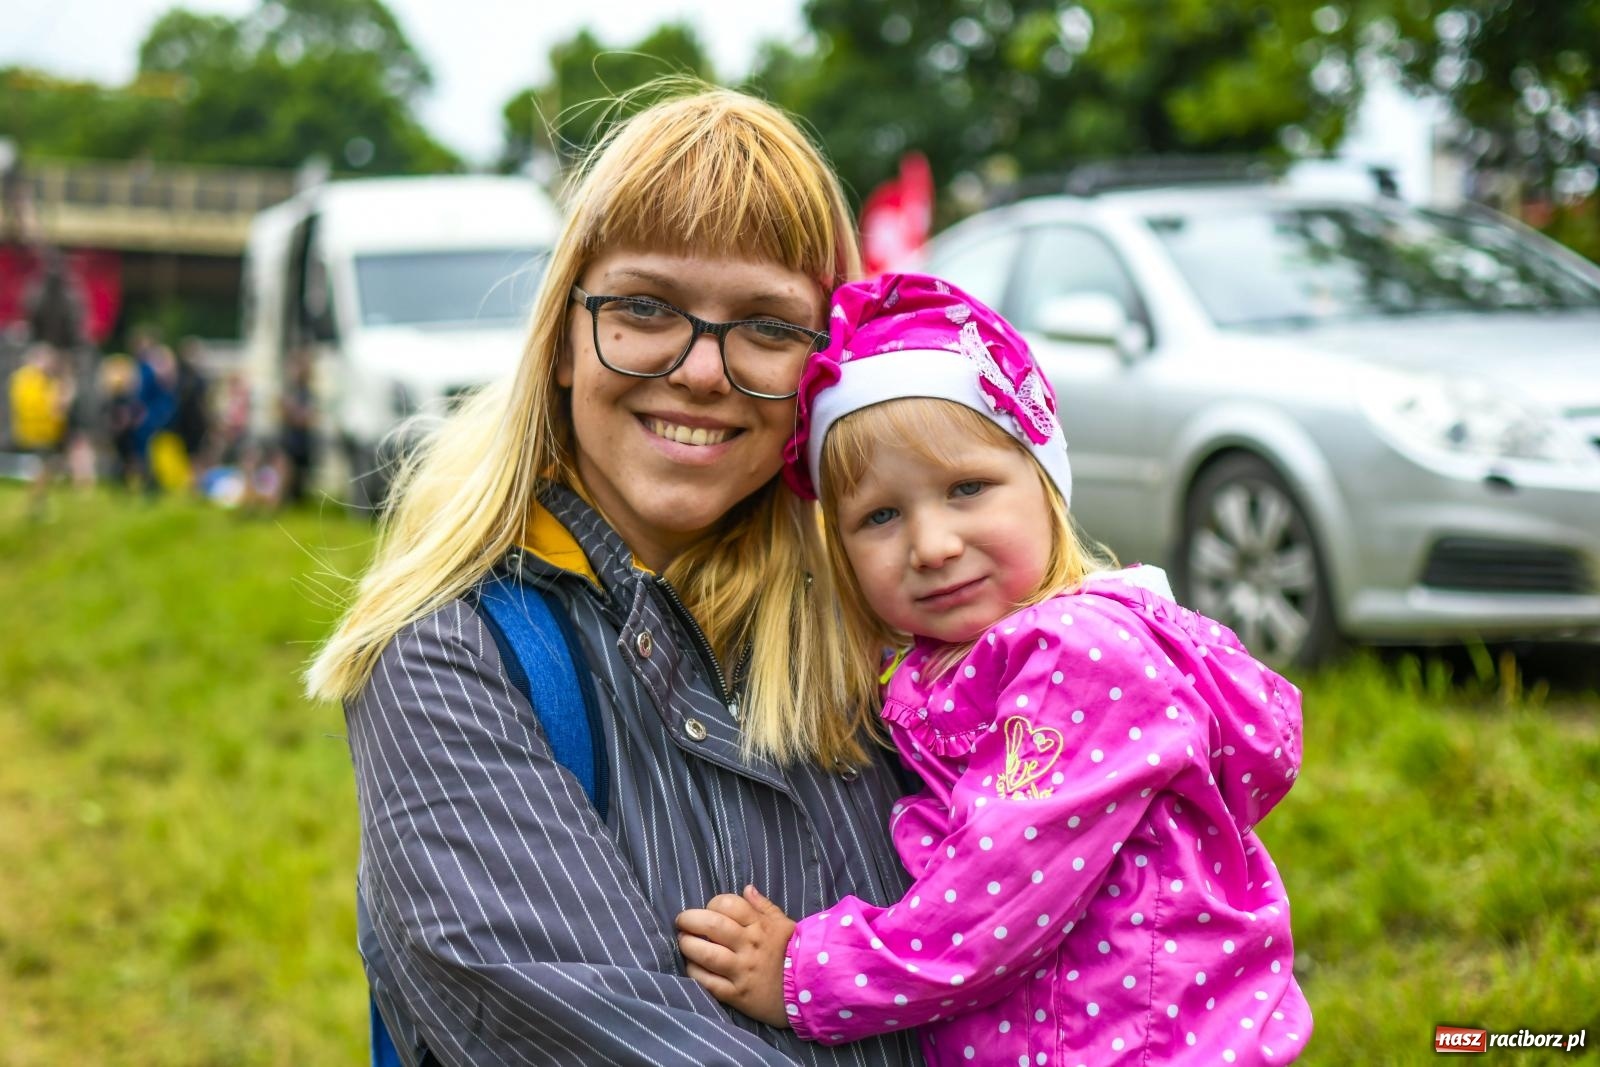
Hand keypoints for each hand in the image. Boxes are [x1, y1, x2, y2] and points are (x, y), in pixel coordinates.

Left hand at [676, 885, 795, 1027]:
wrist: (810, 992)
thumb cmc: (793, 953)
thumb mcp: (784, 924)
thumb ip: (763, 906)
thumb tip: (746, 888)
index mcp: (761, 926)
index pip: (729, 905)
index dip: (713, 903)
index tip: (708, 909)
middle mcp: (750, 946)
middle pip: (713, 926)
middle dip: (690, 920)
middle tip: (682, 921)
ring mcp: (743, 971)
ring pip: (707, 954)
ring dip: (688, 945)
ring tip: (683, 941)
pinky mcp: (737, 995)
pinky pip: (708, 982)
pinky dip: (694, 972)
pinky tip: (691, 965)